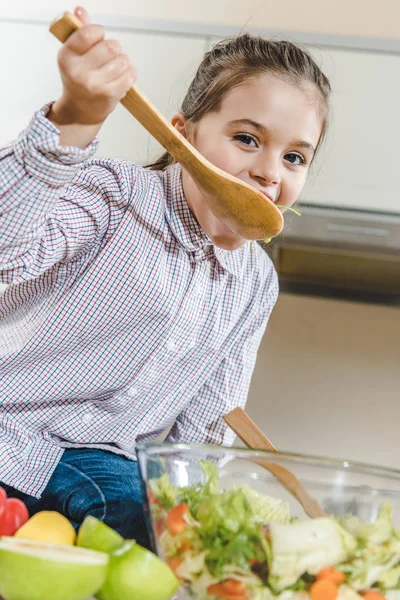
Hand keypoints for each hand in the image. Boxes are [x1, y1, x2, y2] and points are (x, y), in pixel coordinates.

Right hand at [48, 6, 136, 145]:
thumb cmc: (79, 78)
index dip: (99, 32)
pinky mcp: (109, 95)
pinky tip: (122, 76)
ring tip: (115, 68)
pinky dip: (130, 73)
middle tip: (109, 56)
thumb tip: (80, 10)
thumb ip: (79, 31)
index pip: (88, 33)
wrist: (80, 111)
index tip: (98, 38)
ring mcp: (94, 85)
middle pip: (111, 46)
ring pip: (123, 60)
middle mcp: (78, 71)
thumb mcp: (74, 54)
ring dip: (123, 61)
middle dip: (114, 48)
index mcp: (66, 56)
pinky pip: (130, 74)